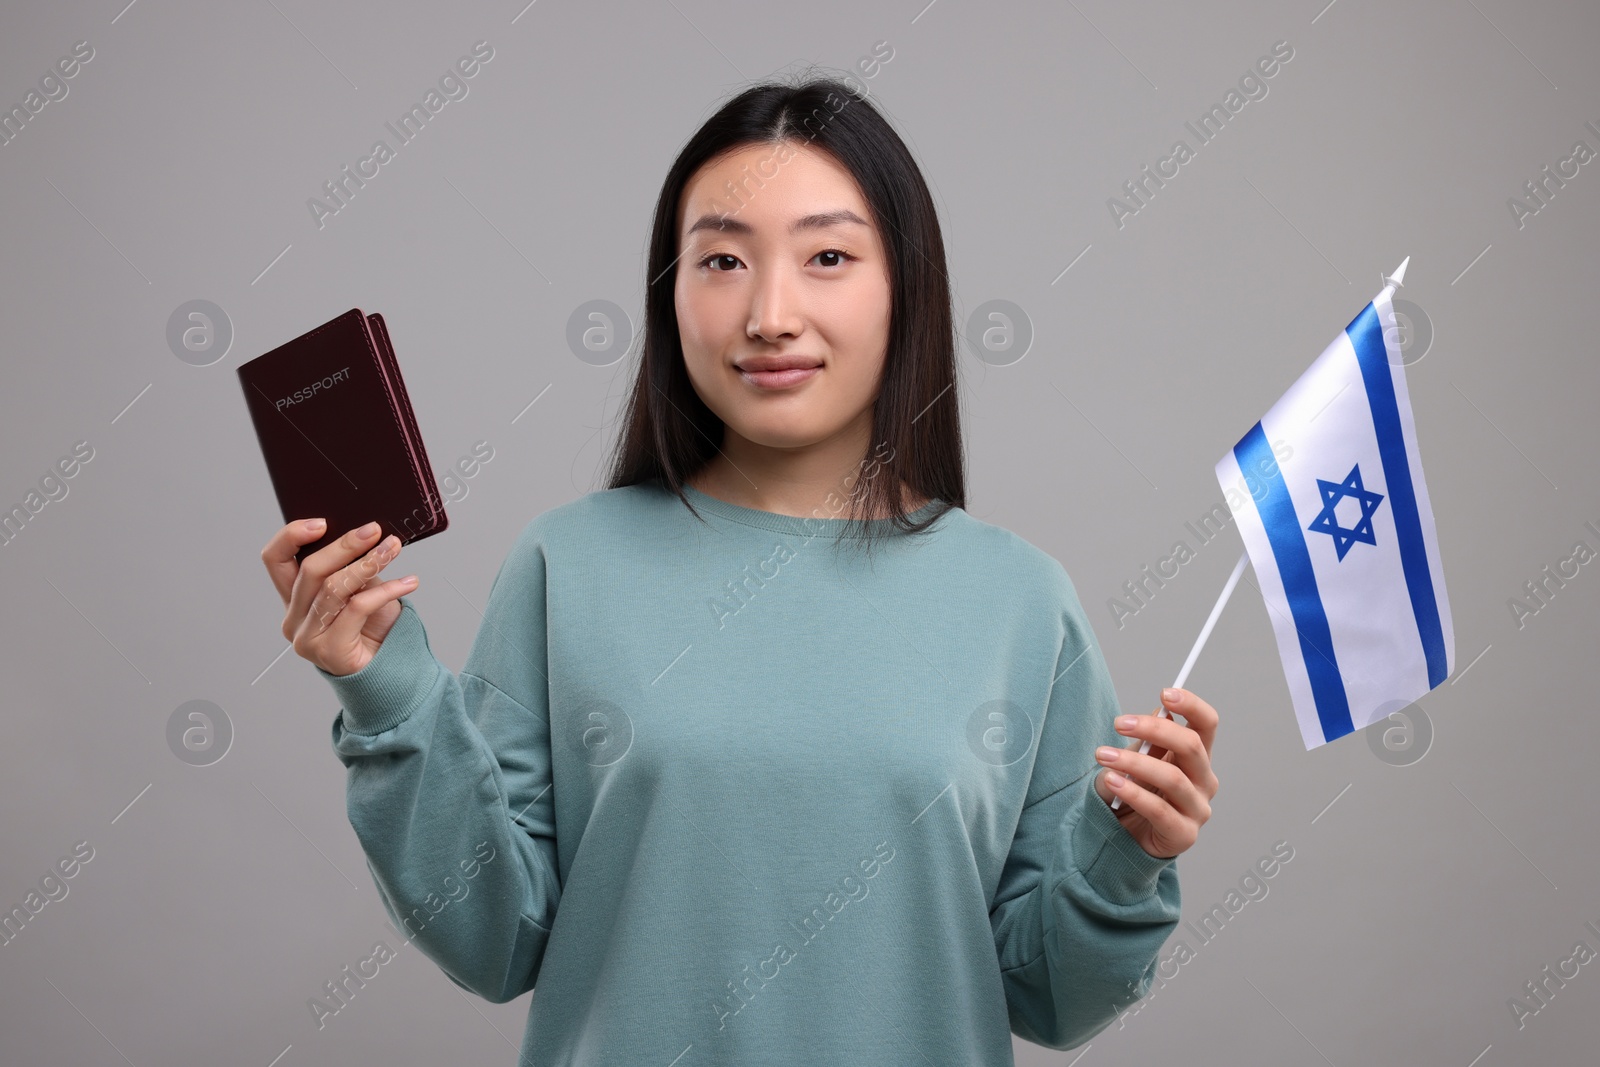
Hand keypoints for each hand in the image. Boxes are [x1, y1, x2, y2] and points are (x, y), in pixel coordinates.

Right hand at [261, 518, 418, 676]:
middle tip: (375, 531)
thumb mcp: (359, 588)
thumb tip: (364, 535)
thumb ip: (350, 567)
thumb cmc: (372, 626)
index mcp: (293, 597)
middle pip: (310, 570)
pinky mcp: (329, 650)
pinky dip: (386, 590)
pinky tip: (408, 582)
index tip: (323, 522)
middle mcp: (293, 617)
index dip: (291, 536)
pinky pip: (357, 608)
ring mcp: (307, 637)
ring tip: (393, 549)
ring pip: (334, 588)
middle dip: (345, 545)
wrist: (388, 668)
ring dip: (369, 562)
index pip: (275, 559)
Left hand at [1091, 687, 1218, 858]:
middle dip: (1153, 729)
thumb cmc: (1133, 791)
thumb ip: (1149, 740)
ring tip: (1103, 755)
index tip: (1165, 693)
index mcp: (1197, 757)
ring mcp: (1197, 809)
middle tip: (1119, 723)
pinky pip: (1159, 809)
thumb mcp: (1136, 759)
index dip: (1191, 705)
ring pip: (1172, 777)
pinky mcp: (1183, 834)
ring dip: (1134, 762)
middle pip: (1191, 746)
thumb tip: (1160, 713)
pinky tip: (1111, 781)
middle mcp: (1204, 781)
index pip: (1206, 724)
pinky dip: (1133, 792)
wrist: (1124, 836)